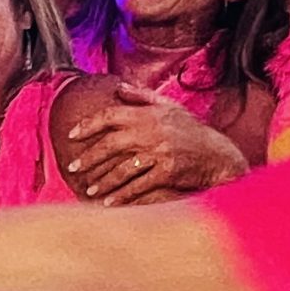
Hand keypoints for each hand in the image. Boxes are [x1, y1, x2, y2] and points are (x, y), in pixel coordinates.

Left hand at [61, 87, 247, 204]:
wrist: (218, 155)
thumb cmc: (191, 130)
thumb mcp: (170, 107)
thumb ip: (142, 96)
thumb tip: (119, 87)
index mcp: (148, 115)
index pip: (110, 115)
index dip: (88, 124)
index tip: (71, 134)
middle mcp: (151, 132)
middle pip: (110, 144)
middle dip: (89, 157)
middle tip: (73, 167)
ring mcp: (159, 153)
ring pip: (122, 169)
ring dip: (103, 182)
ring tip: (89, 190)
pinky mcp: (166, 172)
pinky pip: (138, 186)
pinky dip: (122, 196)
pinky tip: (109, 203)